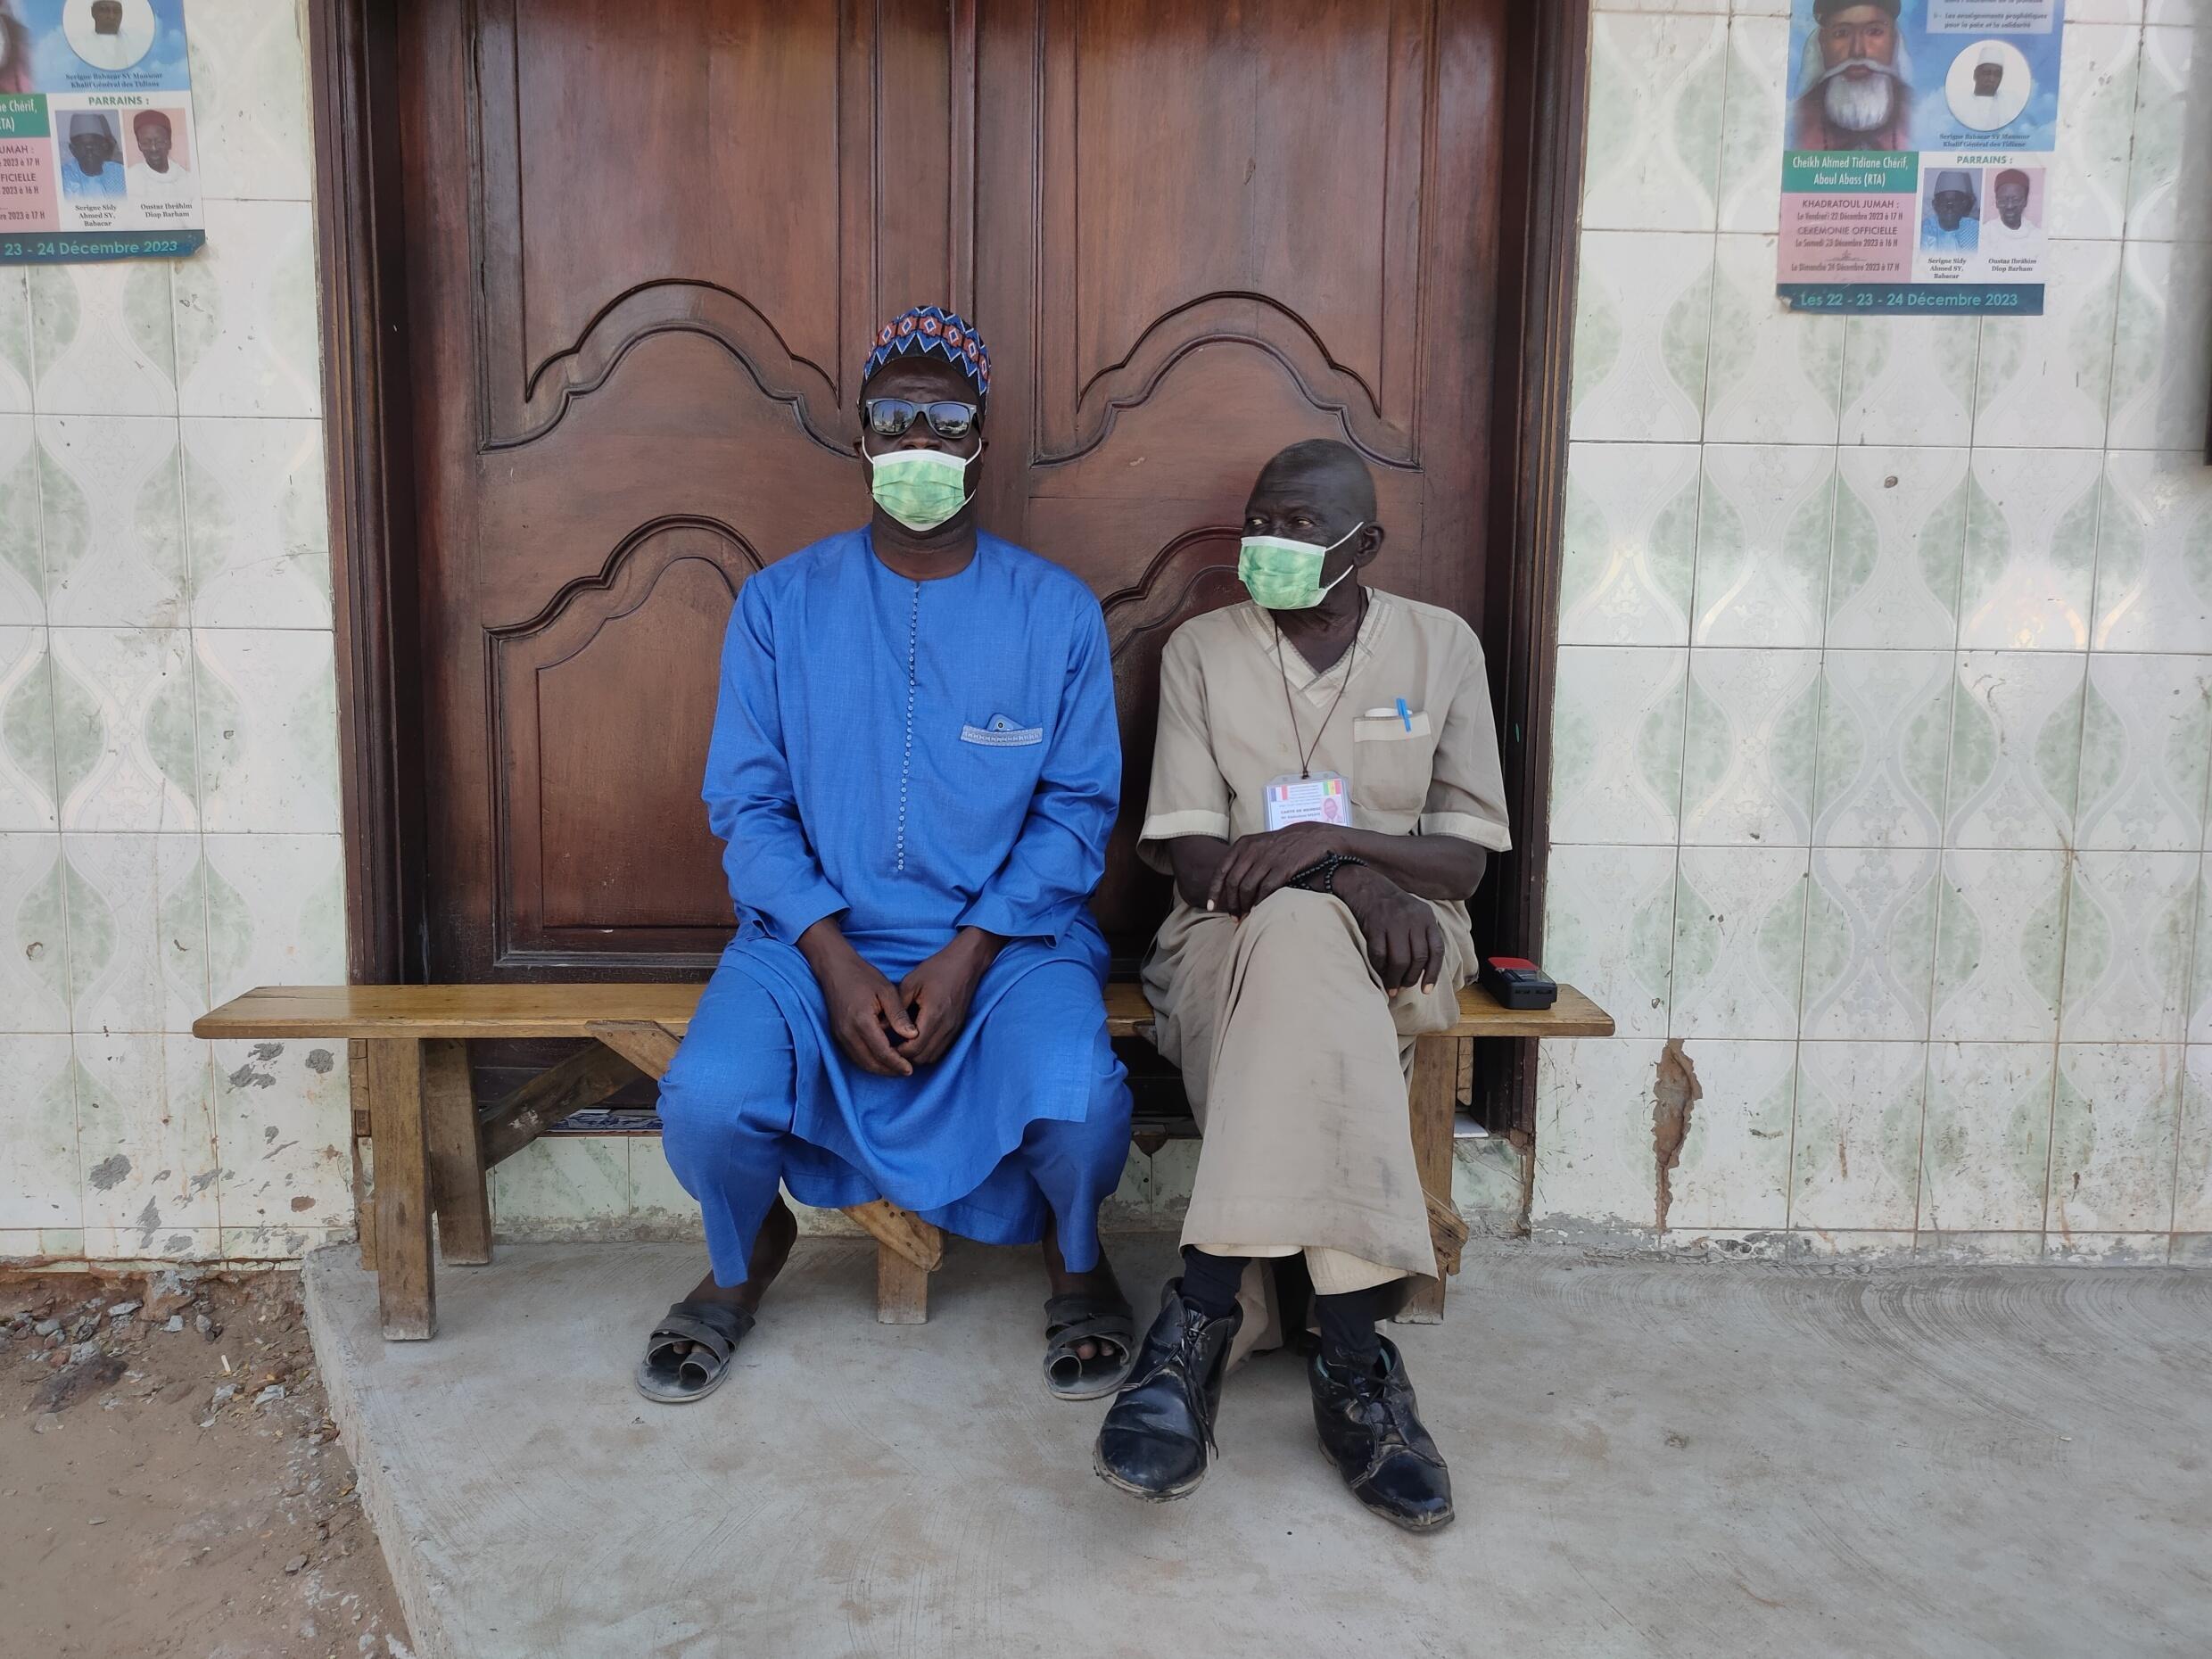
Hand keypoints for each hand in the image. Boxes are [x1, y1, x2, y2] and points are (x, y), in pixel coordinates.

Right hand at [799, 923, 916, 1076]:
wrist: (835, 969)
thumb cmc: (863, 976)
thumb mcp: (886, 991)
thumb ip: (899, 1015)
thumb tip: (913, 1036)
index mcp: (862, 1021)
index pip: (882, 1052)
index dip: (897, 1063)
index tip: (911, 1068)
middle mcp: (848, 1032)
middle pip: (871, 1063)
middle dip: (890, 1071)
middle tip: (907, 1071)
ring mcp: (840, 1035)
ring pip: (861, 1062)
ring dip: (880, 1069)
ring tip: (897, 1068)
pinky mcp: (837, 1035)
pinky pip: (854, 1056)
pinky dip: (869, 1062)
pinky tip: (882, 1059)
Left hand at [896, 929, 1002, 1065]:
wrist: (966, 963)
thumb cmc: (937, 969)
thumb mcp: (911, 983)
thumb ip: (896, 1008)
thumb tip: (881, 1026)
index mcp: (933, 1014)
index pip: (914, 1048)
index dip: (897, 1051)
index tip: (885, 1044)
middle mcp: (946, 1026)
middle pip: (923, 1058)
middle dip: (906, 1056)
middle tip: (892, 1046)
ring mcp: (954, 1029)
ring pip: (933, 1057)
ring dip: (917, 1055)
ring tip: (903, 1044)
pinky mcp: (957, 1029)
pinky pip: (941, 1050)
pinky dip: (928, 1050)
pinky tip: (917, 1040)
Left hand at [1206, 821, 1344, 915]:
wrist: (1313, 837)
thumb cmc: (1283, 845)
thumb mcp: (1259, 845)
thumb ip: (1243, 860)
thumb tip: (1228, 885)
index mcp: (1243, 844)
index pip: (1221, 871)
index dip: (1214, 891)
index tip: (1211, 907)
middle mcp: (1252, 850)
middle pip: (1232, 883)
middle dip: (1231, 904)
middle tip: (1233, 917)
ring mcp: (1267, 858)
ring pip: (1247, 888)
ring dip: (1244, 906)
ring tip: (1245, 917)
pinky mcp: (1283, 867)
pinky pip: (1265, 889)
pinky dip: (1260, 902)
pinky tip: (1259, 910)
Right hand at [1335, 865, 1444, 993]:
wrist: (1364, 885)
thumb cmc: (1390, 905)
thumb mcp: (1414, 912)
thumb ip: (1422, 934)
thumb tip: (1423, 970)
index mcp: (1426, 917)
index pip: (1436, 950)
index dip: (1433, 973)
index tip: (1426, 990)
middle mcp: (1413, 919)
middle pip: (1418, 958)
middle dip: (1411, 978)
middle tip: (1403, 986)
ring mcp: (1393, 922)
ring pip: (1400, 960)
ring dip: (1395, 978)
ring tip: (1391, 987)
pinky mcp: (1374, 926)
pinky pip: (1379, 955)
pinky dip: (1379, 968)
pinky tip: (1379, 974)